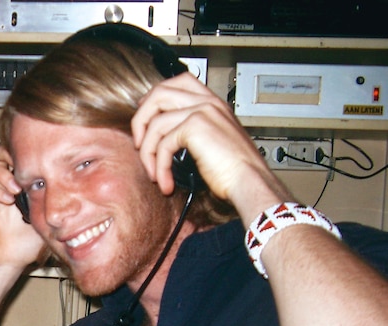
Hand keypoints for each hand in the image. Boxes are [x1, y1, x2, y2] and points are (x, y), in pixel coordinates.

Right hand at [0, 145, 46, 269]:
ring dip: (2, 174)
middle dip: (8, 156)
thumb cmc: (25, 243)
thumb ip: (47, 199)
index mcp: (15, 183)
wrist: (7, 262)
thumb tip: (61, 181)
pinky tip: (7, 200)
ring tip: (15, 188)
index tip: (37, 159)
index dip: (21, 153)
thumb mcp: (43, 217)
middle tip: (22, 166)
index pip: (13, 156)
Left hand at [131, 73, 290, 217]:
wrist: (249, 181)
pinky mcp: (195, 127)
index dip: (154, 96)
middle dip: (140, 120)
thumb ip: (192, 131)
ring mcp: (202, 111)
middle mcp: (207, 102)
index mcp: (213, 102)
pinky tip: (165, 181)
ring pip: (155, 123)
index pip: (179, 81)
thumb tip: (163, 136)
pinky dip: (159, 167)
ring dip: (147, 153)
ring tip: (154, 174)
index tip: (146, 117)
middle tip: (139, 145)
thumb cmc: (234, 169)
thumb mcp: (213, 142)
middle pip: (158, 93)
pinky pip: (163, 144)